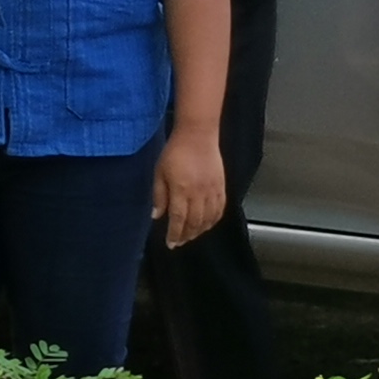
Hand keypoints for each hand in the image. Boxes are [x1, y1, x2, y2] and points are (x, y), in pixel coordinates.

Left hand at [154, 122, 227, 248]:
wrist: (198, 135)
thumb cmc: (175, 151)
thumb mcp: (160, 172)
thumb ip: (159, 195)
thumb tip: (156, 215)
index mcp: (181, 190)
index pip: (178, 219)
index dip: (174, 234)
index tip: (170, 243)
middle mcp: (199, 193)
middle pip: (194, 222)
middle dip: (186, 235)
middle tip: (179, 242)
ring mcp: (212, 190)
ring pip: (208, 218)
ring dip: (199, 231)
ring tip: (191, 236)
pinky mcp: (221, 186)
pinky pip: (220, 209)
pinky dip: (213, 220)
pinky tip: (207, 224)